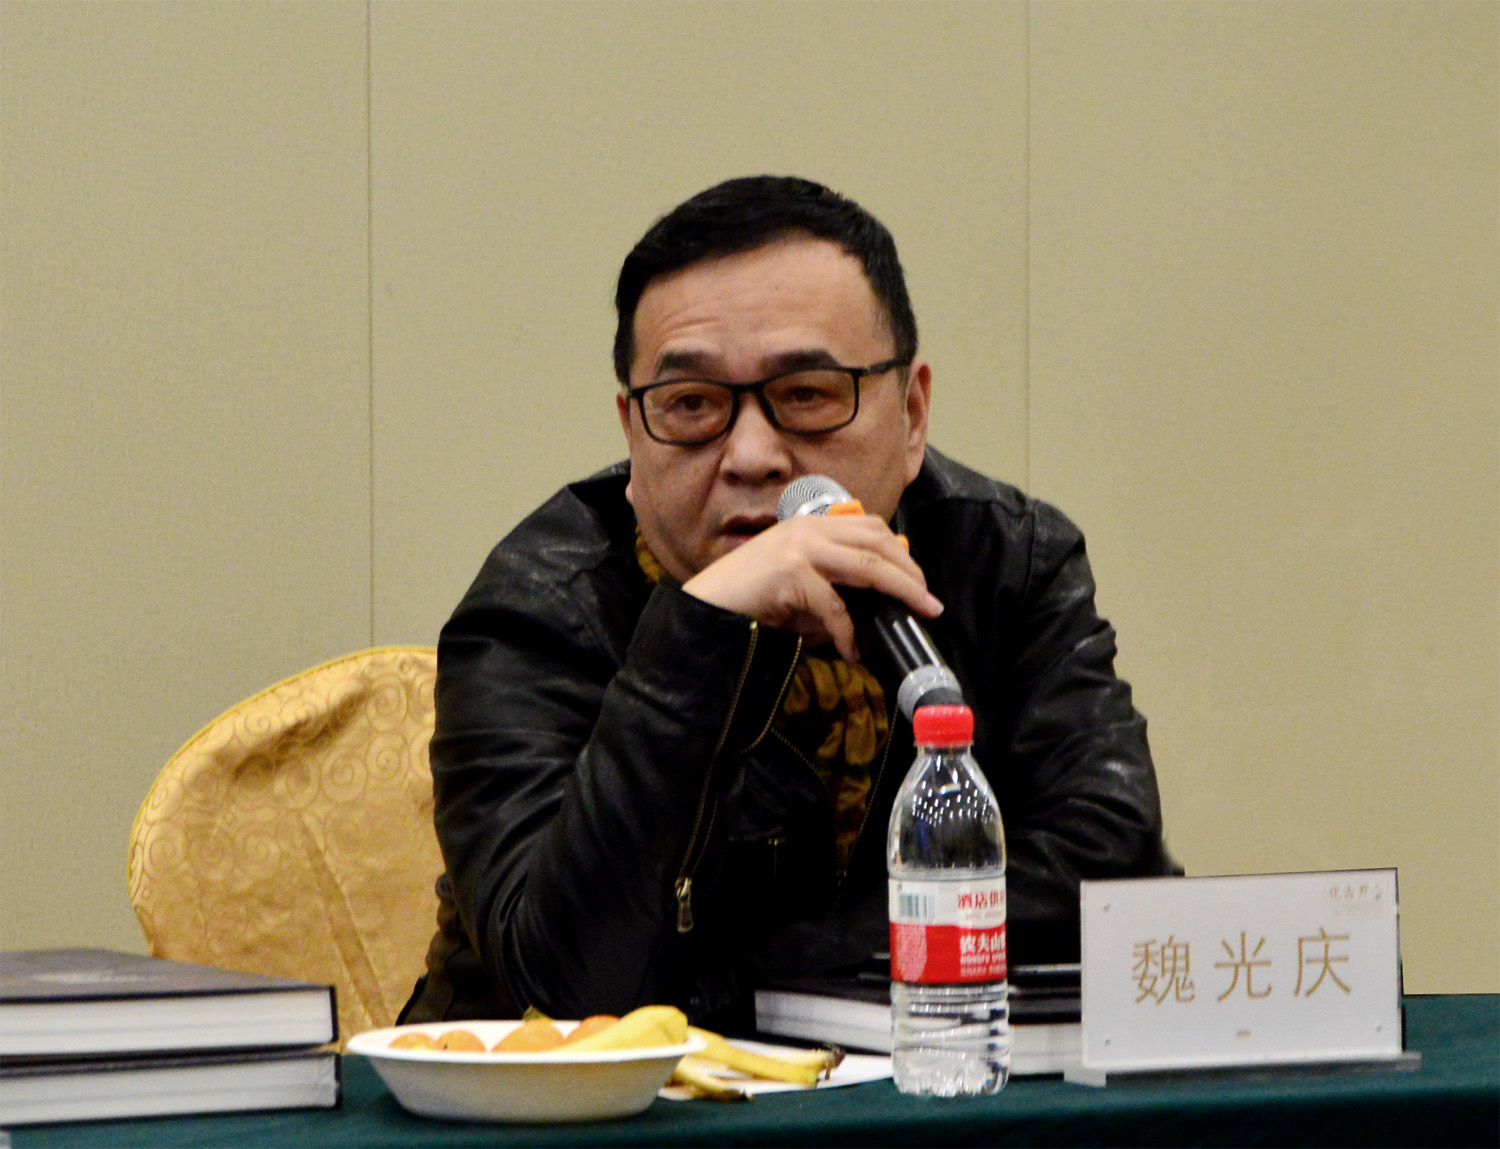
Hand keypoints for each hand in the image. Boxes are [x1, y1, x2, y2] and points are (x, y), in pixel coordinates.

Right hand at [681, 513, 942, 660]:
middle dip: (910, 570)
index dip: (900, 552)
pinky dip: (849, 632)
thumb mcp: (797, 589)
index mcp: (810, 526)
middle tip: (928, 600)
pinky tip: (853, 651)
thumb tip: (870, 615)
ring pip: (869, 564)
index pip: (870, 527)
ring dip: (901, 590)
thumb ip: (832, 591)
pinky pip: (836, 605)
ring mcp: (799, 548)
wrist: (705, 608)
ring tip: (918, 612)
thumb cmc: (748, 601)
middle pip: (879, 542)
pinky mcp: (791, 573)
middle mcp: (808, 530)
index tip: (918, 580)